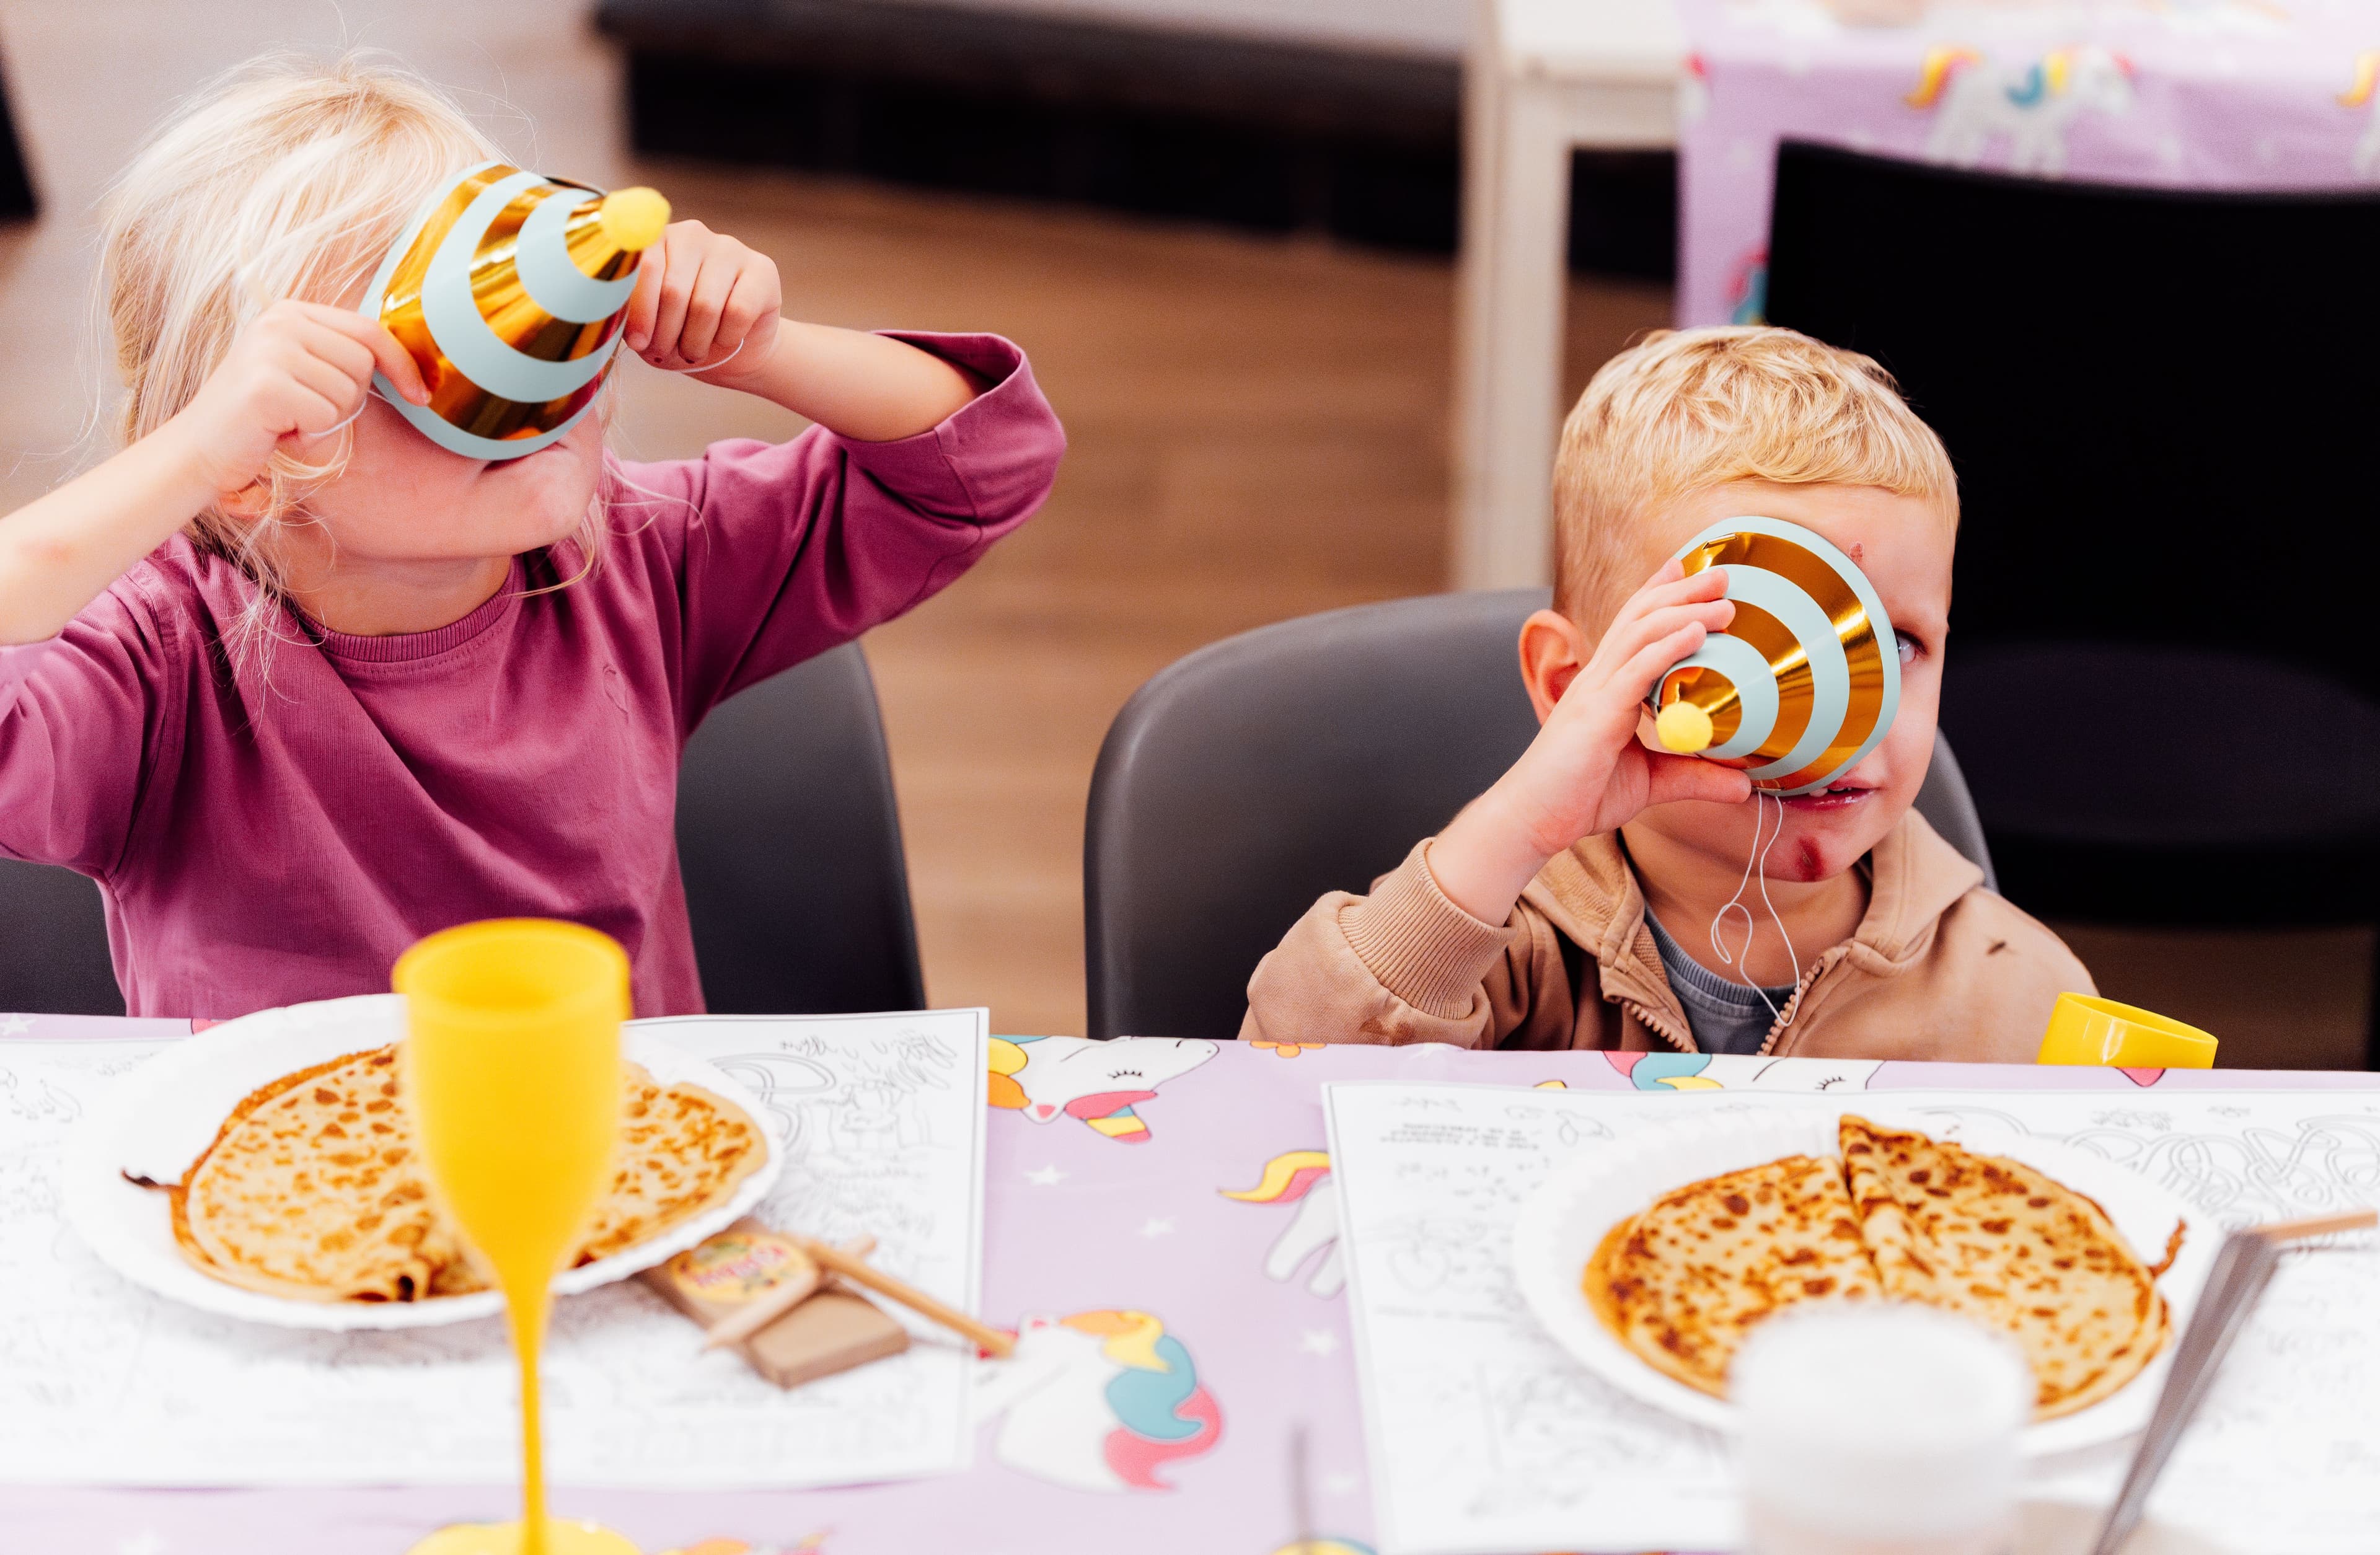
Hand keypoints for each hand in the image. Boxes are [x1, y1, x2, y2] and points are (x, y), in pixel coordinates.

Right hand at [163, 301, 427, 498]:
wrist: (199, 449)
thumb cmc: (260, 417)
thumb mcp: (302, 372)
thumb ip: (340, 355)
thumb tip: (409, 364)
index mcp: (291, 311)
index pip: (370, 330)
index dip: (403, 365)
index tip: (421, 394)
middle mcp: (279, 321)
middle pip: (364, 363)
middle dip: (349, 399)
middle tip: (306, 410)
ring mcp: (270, 350)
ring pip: (349, 392)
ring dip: (327, 419)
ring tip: (289, 418)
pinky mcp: (266, 386)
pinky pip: (327, 416)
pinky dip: (310, 435)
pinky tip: (279, 431)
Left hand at [621, 219, 783, 386]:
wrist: (734, 348)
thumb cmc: (681, 332)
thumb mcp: (648, 325)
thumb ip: (629, 313)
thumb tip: (619, 323)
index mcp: (655, 239)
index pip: (643, 266)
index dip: (639, 310)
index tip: (638, 342)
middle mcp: (692, 234)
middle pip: (673, 290)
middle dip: (667, 333)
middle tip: (666, 354)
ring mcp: (729, 248)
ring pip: (705, 305)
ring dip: (696, 342)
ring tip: (693, 353)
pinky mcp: (761, 269)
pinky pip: (738, 312)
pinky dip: (727, 338)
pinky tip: (724, 341)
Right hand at [1429, 559, 1754, 921]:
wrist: (1532, 819)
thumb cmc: (1580, 797)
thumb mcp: (1651, 783)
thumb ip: (1694, 777)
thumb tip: (1744, 786)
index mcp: (1606, 686)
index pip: (1632, 625)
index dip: (1659, 592)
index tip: (1690, 569)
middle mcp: (1598, 678)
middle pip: (1640, 616)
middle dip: (1681, 589)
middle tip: (1722, 573)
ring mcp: (1595, 691)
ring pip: (1641, 633)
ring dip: (1686, 611)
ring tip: (1725, 603)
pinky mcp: (1597, 712)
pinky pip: (1636, 668)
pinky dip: (1669, 646)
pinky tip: (1697, 632)